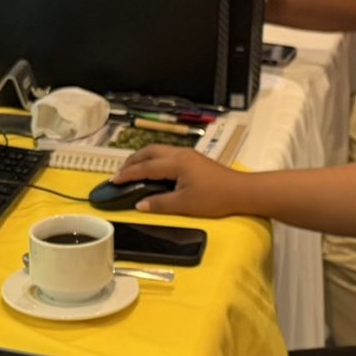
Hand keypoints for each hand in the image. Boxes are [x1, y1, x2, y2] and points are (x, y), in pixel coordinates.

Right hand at [111, 146, 248, 216]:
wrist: (242, 192)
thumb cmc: (215, 198)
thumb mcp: (184, 204)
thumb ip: (160, 203)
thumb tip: (140, 204)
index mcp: (176, 163)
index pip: (145, 167)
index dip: (127, 174)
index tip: (113, 181)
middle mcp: (180, 154)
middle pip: (149, 151)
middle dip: (132, 161)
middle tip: (120, 173)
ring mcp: (188, 154)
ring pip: (159, 150)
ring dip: (143, 159)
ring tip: (133, 170)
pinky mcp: (194, 159)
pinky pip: (167, 154)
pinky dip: (154, 160)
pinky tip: (153, 171)